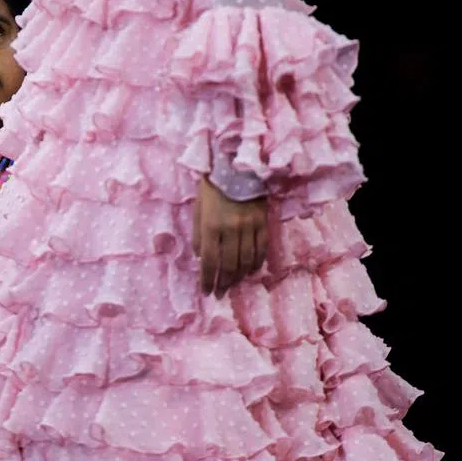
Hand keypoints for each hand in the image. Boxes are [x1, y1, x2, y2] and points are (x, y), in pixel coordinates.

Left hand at [192, 176, 268, 297]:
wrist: (237, 166)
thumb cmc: (213, 186)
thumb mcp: (198, 208)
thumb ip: (198, 234)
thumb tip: (201, 258)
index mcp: (211, 225)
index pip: (210, 261)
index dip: (208, 280)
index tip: (207, 292)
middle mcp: (231, 229)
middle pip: (229, 265)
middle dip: (224, 283)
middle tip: (221, 294)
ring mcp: (249, 226)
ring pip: (246, 261)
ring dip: (239, 277)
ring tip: (233, 286)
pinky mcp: (263, 223)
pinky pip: (261, 250)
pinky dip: (256, 264)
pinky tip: (250, 271)